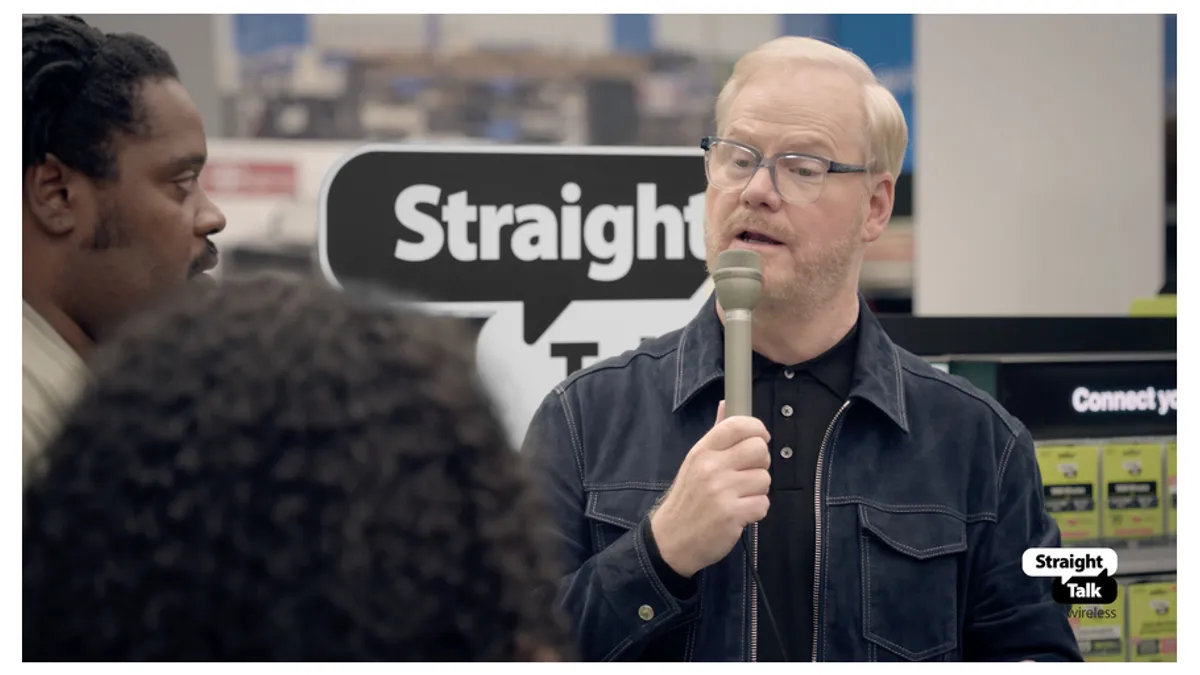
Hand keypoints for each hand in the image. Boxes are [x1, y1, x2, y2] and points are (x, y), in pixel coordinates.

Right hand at [650, 400, 770, 577]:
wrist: (671, 540)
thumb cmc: (688, 499)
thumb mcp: (695, 462)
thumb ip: (715, 434)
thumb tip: (726, 403)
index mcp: (702, 451)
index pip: (737, 425)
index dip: (757, 428)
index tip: (760, 438)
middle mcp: (711, 467)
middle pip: (759, 449)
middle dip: (760, 463)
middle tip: (747, 474)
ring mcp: (721, 491)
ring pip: (765, 479)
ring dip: (757, 490)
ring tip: (739, 497)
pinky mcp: (732, 515)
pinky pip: (763, 504)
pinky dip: (756, 511)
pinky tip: (740, 513)